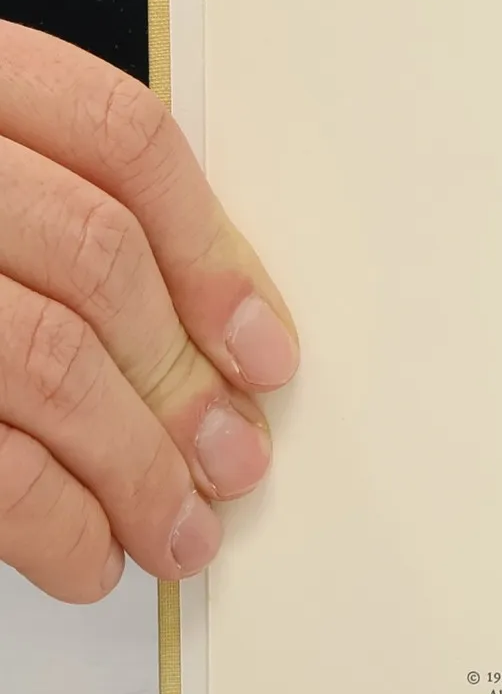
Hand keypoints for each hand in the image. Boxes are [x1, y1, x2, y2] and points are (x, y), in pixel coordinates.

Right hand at [0, 21, 297, 600]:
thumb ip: (58, 216)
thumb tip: (221, 338)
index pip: (119, 136)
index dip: (213, 251)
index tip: (264, 349)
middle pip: (95, 258)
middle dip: (182, 380)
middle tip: (235, 462)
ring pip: (44, 360)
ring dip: (135, 468)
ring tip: (177, 532)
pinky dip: (53, 522)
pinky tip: (86, 557)